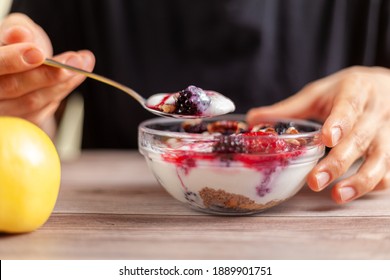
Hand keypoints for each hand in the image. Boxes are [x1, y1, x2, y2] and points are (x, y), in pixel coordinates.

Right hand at [0, 13, 94, 135]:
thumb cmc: (16, 44)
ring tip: (83, 64)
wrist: (23, 66)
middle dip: (47, 74)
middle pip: (13, 87)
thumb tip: (20, 34)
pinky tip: (76, 77)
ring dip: (62, 83)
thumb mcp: (17, 29)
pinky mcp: (20, 121)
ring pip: (31, 101)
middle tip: (74, 61)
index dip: (13, 60)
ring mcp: (2, 110)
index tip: (39, 54)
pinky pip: (42, 111)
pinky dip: (62, 91)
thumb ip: (17, 30)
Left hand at [247, 66, 389, 202]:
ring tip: (338, 195)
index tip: (327, 139)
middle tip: (316, 180)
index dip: (339, 123)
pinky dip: (376, 183)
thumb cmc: (349, 91)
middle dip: (339, 162)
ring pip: (381, 158)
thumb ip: (288, 108)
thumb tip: (252, 118)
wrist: (387, 87)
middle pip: (361, 139)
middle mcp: (376, 113)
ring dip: (361, 180)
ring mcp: (389, 133)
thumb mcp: (319, 93)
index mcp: (356, 91)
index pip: (349, 107)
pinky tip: (356, 192)